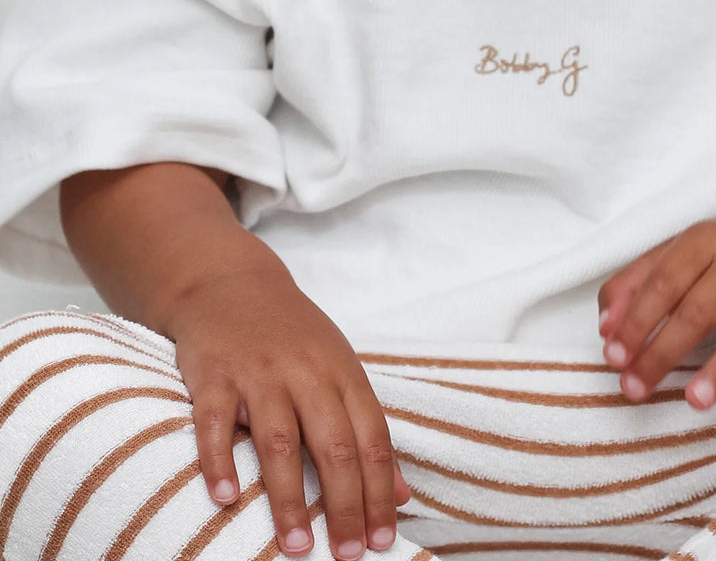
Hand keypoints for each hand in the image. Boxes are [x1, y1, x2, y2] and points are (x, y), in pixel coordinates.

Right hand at [168, 265, 412, 558]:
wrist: (231, 282)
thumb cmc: (291, 335)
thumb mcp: (338, 369)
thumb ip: (366, 430)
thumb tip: (401, 495)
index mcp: (342, 372)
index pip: (372, 438)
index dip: (380, 492)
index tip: (381, 541)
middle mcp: (305, 372)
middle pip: (333, 444)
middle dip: (344, 505)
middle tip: (346, 555)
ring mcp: (259, 372)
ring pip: (279, 440)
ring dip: (289, 498)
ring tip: (296, 546)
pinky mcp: (214, 374)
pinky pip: (215, 423)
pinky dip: (219, 461)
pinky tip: (225, 498)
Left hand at [596, 217, 715, 419]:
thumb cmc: (715, 261)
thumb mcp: (672, 257)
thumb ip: (632, 285)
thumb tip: (605, 330)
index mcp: (705, 241)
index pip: (664, 283)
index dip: (637, 320)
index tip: (613, 356)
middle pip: (699, 310)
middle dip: (663, 352)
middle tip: (634, 389)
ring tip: (695, 401)